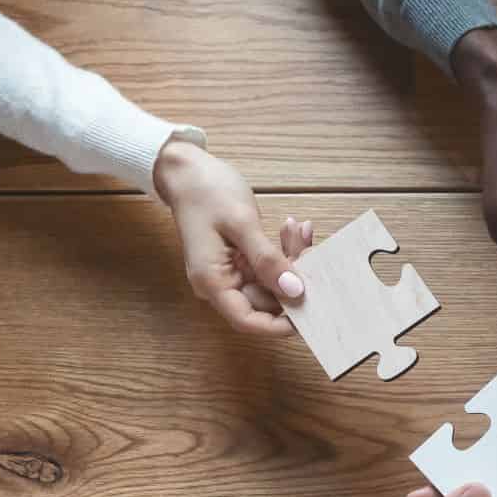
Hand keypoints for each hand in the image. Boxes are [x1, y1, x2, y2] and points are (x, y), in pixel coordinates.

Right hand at [152, 137, 311, 335]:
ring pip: (272, 282)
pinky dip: (284, 250)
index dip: (279, 326)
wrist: (185, 170)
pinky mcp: (240, 260)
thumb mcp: (240, 223)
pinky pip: (268, 266)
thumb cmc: (204, 191)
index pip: (247, 321)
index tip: (310, 315)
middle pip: (266, 301)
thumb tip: (294, 291)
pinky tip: (293, 228)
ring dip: (292, 260)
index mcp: (213, 282)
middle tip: (310, 249)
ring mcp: (231, 272)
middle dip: (293, 280)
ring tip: (300, 230)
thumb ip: (267, 259)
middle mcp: (221, 283)